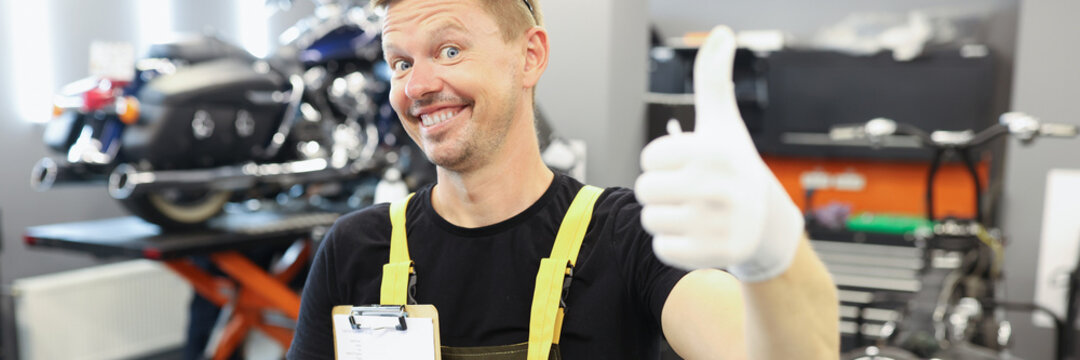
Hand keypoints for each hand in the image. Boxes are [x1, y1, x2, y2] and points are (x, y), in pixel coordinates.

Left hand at [635, 26, 803, 281]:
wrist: (768, 224)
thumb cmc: (735, 166)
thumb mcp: (723, 122)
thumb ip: (713, 78)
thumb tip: (722, 33)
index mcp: (713, 151)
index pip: (649, 158)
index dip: (662, 162)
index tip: (688, 166)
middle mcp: (716, 187)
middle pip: (645, 189)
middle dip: (661, 191)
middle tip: (689, 192)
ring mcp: (715, 223)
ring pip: (650, 219)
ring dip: (665, 217)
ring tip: (693, 212)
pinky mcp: (711, 255)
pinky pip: (661, 247)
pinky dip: (672, 243)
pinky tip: (696, 234)